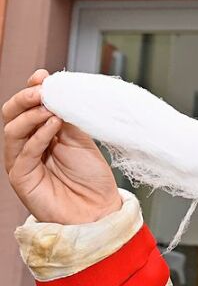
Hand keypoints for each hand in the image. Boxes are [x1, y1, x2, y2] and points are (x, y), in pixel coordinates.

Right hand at [3, 69, 120, 223]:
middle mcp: (27, 145)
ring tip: (50, 108)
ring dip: (31, 115)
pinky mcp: (20, 177)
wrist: (98, 209)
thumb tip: (59, 91)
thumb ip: (69, 117)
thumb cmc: (91, 177)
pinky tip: (53, 124)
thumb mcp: (81, 139)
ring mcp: (21, 161)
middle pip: (12, 115)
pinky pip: (25, 151)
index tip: (43, 76)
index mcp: (41, 133)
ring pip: (12, 130)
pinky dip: (38, 135)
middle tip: (41, 90)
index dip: (33, 90)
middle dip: (25, 99)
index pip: (28, 106)